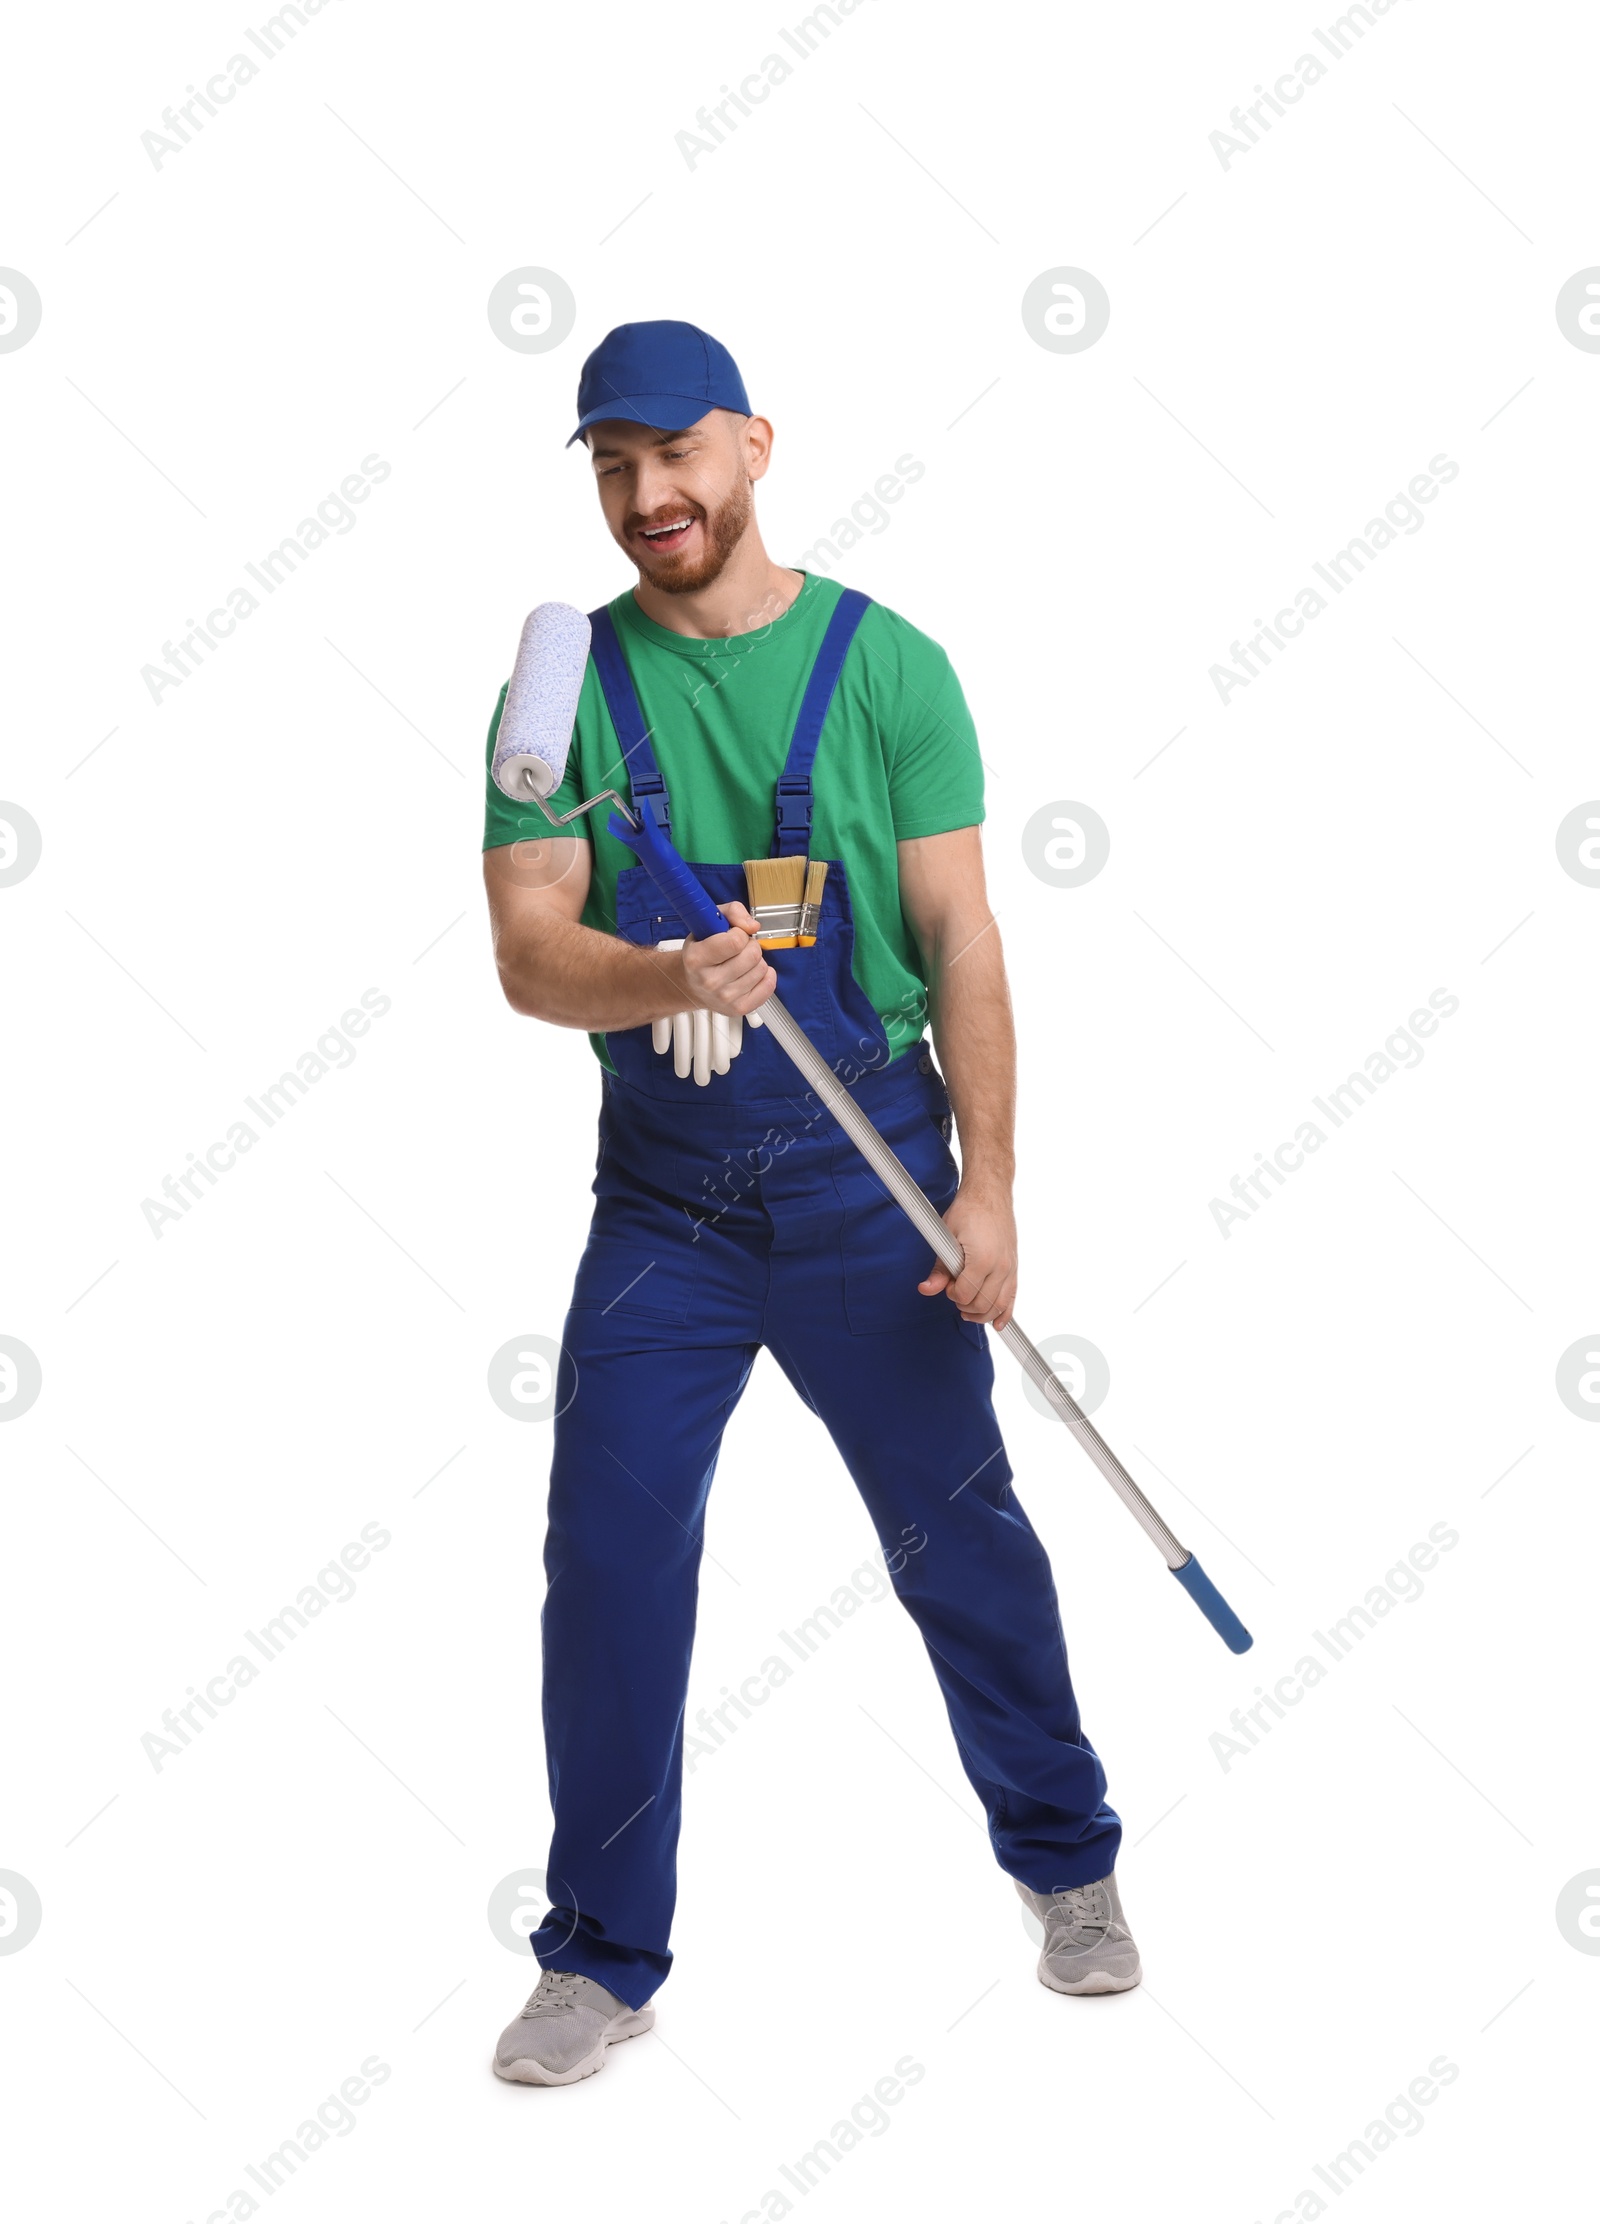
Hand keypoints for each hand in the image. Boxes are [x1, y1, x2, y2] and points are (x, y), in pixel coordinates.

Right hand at [679, 901, 776, 1019]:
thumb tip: (753, 926)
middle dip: (750, 945)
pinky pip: (768, 986)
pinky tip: (751, 973)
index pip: (735, 941)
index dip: (740, 933)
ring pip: (762, 968)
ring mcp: (725, 998)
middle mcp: (709, 981)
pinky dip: (765, 976)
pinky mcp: (739, 1008)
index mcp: (696, 958)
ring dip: (756, 961)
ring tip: (741, 962)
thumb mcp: (709, 923)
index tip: (733, 934)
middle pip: (752, 955)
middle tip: (738, 949)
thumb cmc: (702, 951)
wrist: (693, 984)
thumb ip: (733, 912)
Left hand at [918, 1181, 1017, 1328]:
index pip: (965, 1294)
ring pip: (998, 1305)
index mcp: (983, 1259)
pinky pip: (1013, 1297)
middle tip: (953, 1291)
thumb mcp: (946, 1237)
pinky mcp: (1014, 1266)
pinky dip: (1005, 1313)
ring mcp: (1010, 1268)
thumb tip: (927, 1288)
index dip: (951, 1294)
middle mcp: (1001, 1267)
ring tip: (967, 1311)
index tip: (946, 1284)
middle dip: (964, 1305)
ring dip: (982, 1314)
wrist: (990, 1194)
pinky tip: (999, 1324)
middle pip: (982, 1304)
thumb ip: (939, 1268)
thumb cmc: (968, 1210)